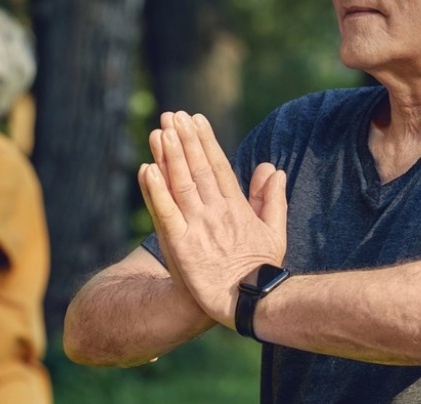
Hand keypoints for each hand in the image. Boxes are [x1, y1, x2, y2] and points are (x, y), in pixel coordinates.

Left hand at [140, 111, 287, 328]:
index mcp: (236, 207)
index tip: (195, 119)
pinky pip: (164, 212)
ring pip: (180, 183)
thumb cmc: (261, 271)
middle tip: (172, 115)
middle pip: (196, 168)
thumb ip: (271, 199)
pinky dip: (155, 190)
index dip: (205, 141)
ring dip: (168, 155)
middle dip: (184, 139)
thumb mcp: (274, 232)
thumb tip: (272, 169)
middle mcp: (215, 212)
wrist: (249, 305)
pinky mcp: (180, 245)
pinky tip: (146, 168)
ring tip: (158, 130)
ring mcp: (197, 227)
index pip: (218, 166)